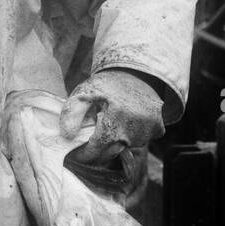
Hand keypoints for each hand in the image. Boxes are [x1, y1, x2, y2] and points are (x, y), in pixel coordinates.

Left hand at [60, 69, 166, 188]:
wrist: (137, 70)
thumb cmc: (107, 84)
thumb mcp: (84, 93)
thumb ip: (71, 113)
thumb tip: (67, 136)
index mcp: (113, 125)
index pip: (94, 152)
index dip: (82, 155)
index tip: (74, 152)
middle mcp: (132, 133)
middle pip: (109, 154)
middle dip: (97, 151)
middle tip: (89, 141)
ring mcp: (147, 133)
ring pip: (125, 148)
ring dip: (116, 141)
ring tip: (111, 124)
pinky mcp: (157, 129)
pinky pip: (141, 141)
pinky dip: (133, 136)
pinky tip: (127, 121)